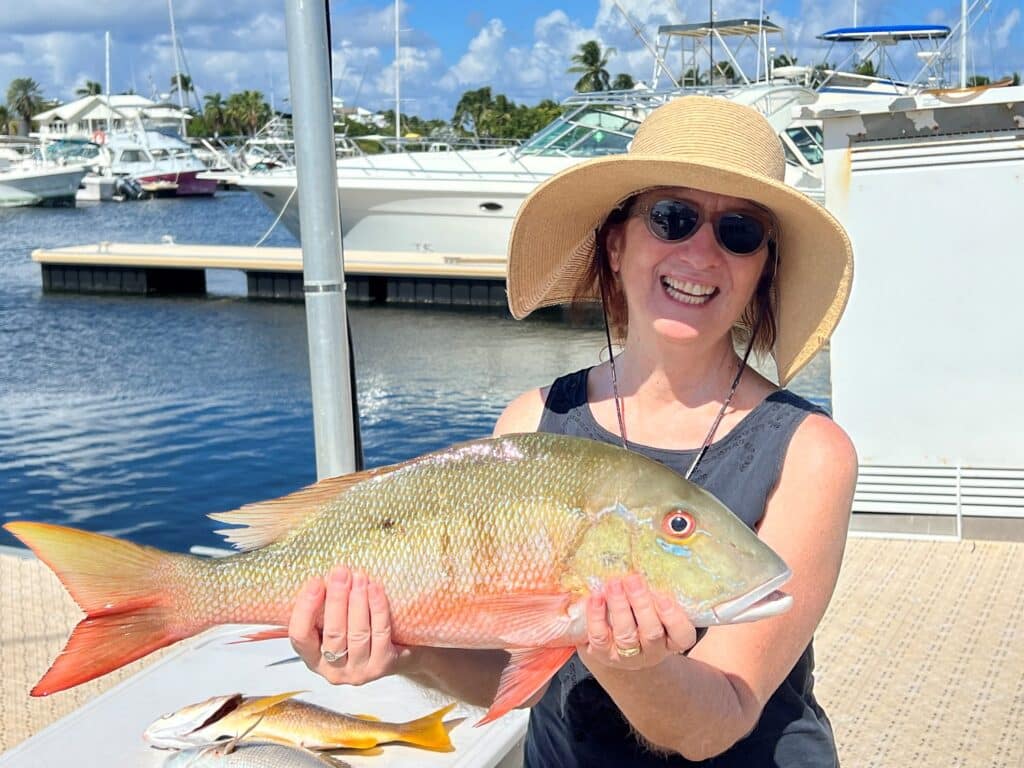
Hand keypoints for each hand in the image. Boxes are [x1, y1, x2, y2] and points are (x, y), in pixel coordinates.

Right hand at [288, 565, 409, 684]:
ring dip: (358, 601)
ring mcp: (359, 671)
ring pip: (358, 634)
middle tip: (340, 572)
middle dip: (336, 599)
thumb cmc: (355, 632)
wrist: (393, 653)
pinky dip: (378, 608)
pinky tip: (375, 589)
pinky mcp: (382, 665)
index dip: (306, 608)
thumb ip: (323, 607)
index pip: (300, 636)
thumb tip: (325, 576)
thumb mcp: (332, 624)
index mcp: (312, 658)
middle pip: (333, 634)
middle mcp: (333, 670)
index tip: (315, 581)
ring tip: (359, 577)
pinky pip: (380, 633)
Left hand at [577, 574, 696, 670]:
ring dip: (619, 607)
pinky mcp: (603, 654)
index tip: (663, 596)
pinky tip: (595, 597)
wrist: (614, 647)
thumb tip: (650, 560)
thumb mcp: (654, 609)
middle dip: (642, 604)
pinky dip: (596, 616)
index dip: (674, 617)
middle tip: (633, 579)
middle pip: (652, 632)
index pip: (683, 635)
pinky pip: (600, 637)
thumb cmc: (640, 619)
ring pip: (626, 635)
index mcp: (671, 640)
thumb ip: (655, 592)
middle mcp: (652, 651)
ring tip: (614, 584)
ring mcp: (627, 656)